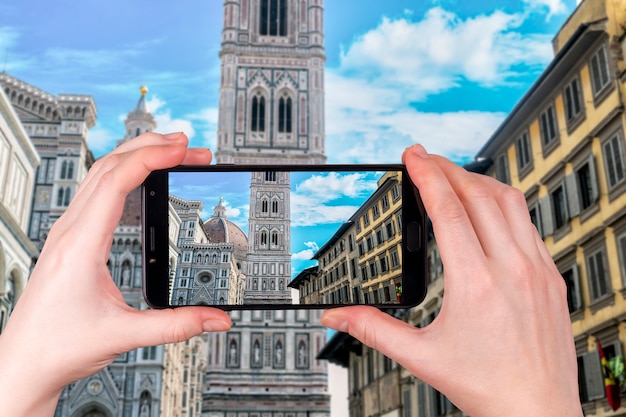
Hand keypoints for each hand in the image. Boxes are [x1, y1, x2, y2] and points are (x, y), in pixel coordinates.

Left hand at [0, 133, 231, 416]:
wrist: (23, 362)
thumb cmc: (59, 346)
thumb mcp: (124, 334)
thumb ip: (176, 325)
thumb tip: (217, 319)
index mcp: (80, 245)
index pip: (117, 182)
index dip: (152, 157)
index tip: (182, 148)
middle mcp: (70, 231)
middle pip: (109, 166)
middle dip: (150, 147)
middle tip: (188, 146)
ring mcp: (67, 232)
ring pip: (100, 175)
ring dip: (136, 156)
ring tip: (171, 153)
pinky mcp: (71, 239)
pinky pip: (96, 191)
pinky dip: (123, 174)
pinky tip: (141, 179)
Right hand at [322, 144, 581, 416]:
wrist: (537, 412)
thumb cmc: (486, 387)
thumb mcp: (420, 357)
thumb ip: (373, 329)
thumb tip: (335, 316)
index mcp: (476, 284)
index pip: (448, 210)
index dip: (426, 175)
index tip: (413, 155)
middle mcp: (512, 270)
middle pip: (479, 195)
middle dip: (448, 168)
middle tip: (426, 158)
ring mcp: (538, 271)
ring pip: (510, 202)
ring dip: (478, 181)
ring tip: (454, 175)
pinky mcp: (552, 277)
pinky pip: (528, 224)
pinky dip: (504, 204)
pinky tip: (489, 209)